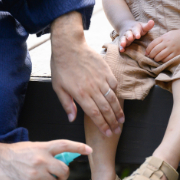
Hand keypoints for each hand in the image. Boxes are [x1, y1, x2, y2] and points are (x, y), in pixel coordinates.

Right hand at [0, 134, 91, 179]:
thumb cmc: (12, 153)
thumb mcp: (31, 147)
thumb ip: (45, 153)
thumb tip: (58, 163)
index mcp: (43, 147)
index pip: (65, 145)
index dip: (79, 147)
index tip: (90, 150)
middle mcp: (42, 159)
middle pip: (64, 171)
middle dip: (62, 176)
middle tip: (56, 176)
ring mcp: (37, 172)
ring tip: (36, 178)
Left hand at [50, 12, 123, 136]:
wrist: (69, 46)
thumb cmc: (61, 67)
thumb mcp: (58, 87)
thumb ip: (67, 104)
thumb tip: (72, 119)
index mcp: (80, 94)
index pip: (95, 114)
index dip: (102, 125)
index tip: (107, 133)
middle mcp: (93, 88)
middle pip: (106, 109)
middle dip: (112, 122)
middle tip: (117, 130)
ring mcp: (101, 79)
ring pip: (112, 99)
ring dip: (118, 111)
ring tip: (122, 120)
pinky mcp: (106, 70)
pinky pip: (114, 85)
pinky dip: (116, 94)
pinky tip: (117, 101)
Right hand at [117, 19, 154, 51]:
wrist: (125, 25)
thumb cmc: (137, 28)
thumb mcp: (142, 26)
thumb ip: (148, 25)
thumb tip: (152, 21)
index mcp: (134, 28)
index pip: (136, 30)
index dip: (137, 33)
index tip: (138, 36)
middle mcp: (128, 32)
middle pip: (128, 34)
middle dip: (129, 36)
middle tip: (130, 38)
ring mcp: (124, 36)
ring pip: (123, 38)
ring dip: (123, 41)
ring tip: (123, 44)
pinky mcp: (122, 41)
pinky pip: (120, 44)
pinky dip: (120, 47)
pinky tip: (121, 50)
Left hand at [145, 28, 179, 61]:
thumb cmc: (177, 34)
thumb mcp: (167, 34)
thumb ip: (160, 39)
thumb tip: (152, 47)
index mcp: (164, 37)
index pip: (152, 44)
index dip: (148, 50)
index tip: (146, 53)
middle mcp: (167, 43)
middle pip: (155, 51)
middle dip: (151, 56)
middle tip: (150, 57)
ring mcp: (172, 48)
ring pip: (160, 56)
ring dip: (156, 59)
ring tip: (156, 59)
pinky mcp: (177, 53)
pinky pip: (168, 59)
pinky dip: (164, 61)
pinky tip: (163, 60)